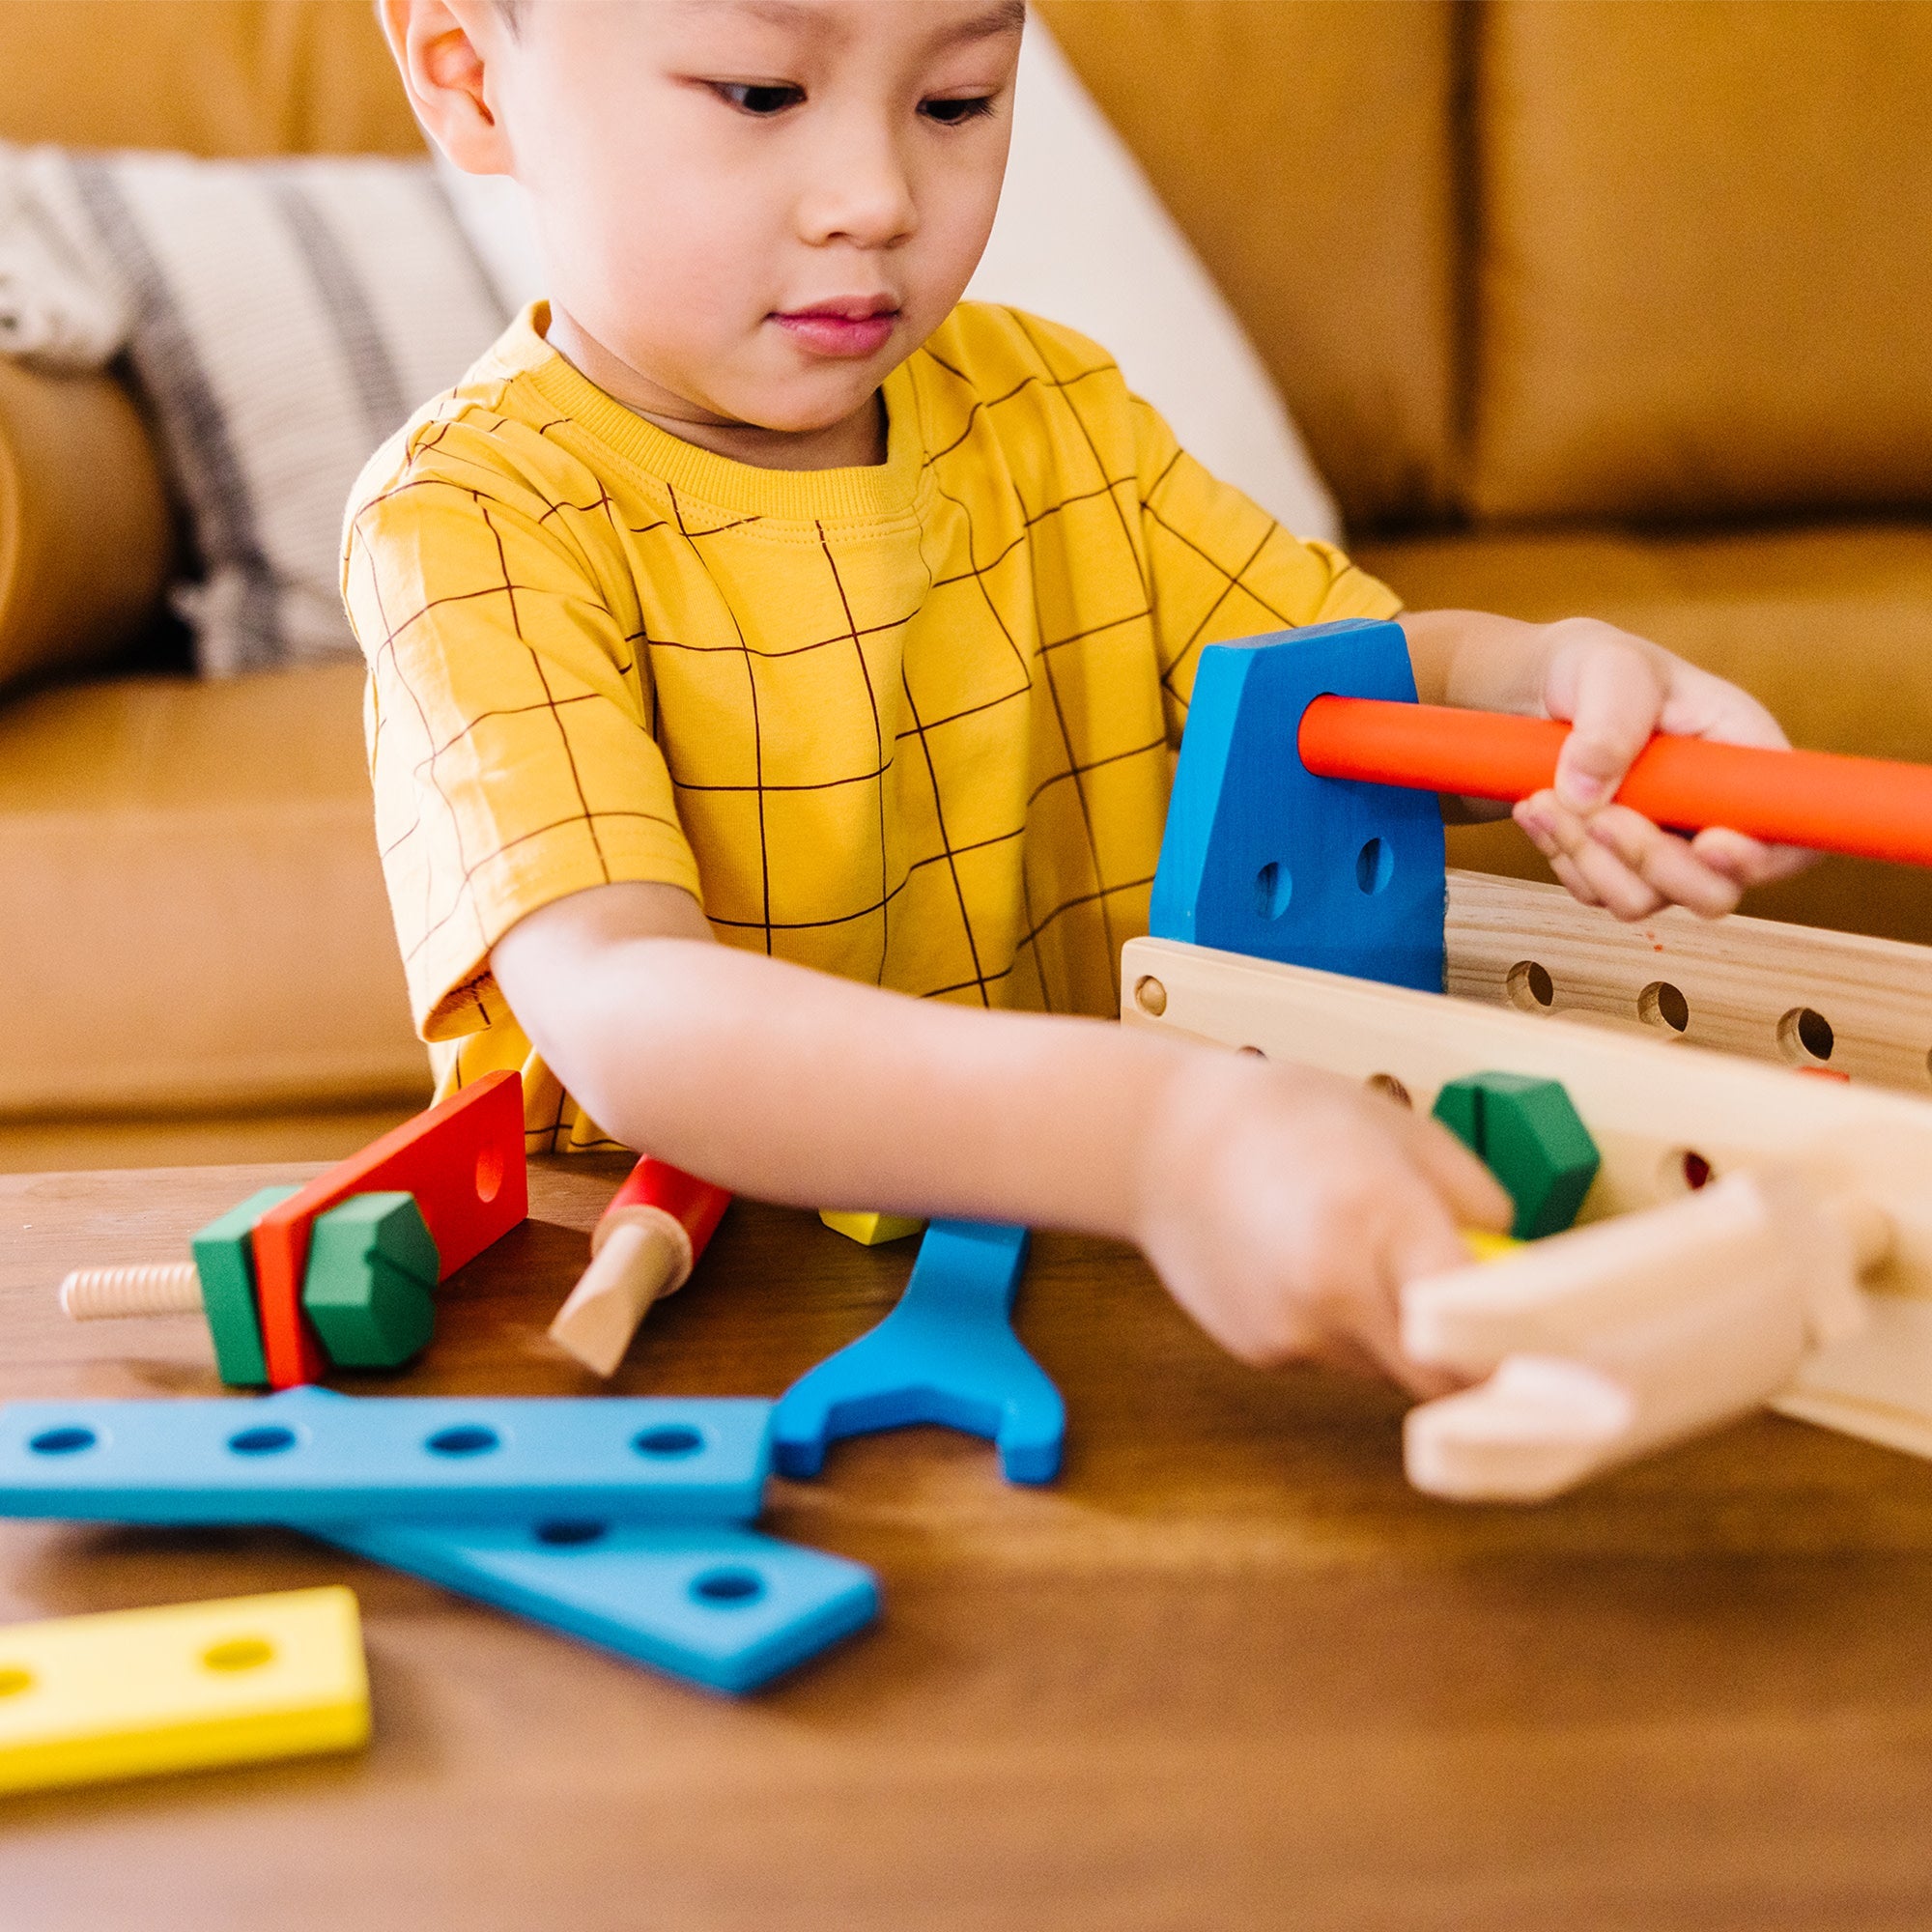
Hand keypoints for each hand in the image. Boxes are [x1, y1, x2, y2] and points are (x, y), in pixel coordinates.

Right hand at [1133, 1054, 1511, 1395]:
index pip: (1482, 1335)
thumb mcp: (1399, 1129)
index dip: (1529, 1364)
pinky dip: (1343, 1328)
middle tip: (1485, 1317)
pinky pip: (1335, 1358)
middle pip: (1445, 1381)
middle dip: (1473, 1359)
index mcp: (1381, 1221)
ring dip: (1403, 1336)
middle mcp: (1335, 1291)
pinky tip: (1305, 1263)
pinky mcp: (1262, 1351)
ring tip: (1359, 1254)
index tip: (1564, 1369)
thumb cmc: (1281, 1116)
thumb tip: (1518, 1265)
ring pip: (1389, 1371)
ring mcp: (1293, 1331)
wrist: (1155, 1141)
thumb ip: (1474, 1201)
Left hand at [1512, 618, 1813, 919]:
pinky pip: (1593, 893)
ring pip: (1643, 900)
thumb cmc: (1596, 669)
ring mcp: (1668, 851)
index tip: (1708, 844)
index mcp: (1744, 762)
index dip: (1760, 859)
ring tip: (1545, 798)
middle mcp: (1716, 817)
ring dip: (1589, 859)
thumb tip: (1589, 794)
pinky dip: (1560, 857)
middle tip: (1597, 814)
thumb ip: (1611, 721)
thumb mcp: (1611, 668)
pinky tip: (1537, 809)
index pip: (1791, 836)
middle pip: (1714, 892)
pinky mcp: (1617, 868)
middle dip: (1650, 862)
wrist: (1540, 693)